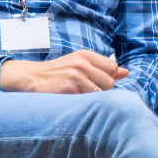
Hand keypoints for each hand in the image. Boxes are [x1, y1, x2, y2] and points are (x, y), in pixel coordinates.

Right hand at [0, 50, 128, 93]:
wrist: (32, 77)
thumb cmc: (57, 72)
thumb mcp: (79, 64)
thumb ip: (103, 68)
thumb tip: (126, 72)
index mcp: (84, 55)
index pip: (113, 68)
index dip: (108, 77)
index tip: (96, 81)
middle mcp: (81, 63)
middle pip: (110, 82)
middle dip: (103, 89)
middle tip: (86, 89)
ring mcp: (76, 76)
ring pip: (102, 92)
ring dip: (93, 97)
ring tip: (79, 94)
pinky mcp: (70, 88)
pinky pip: (90, 99)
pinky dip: (85, 102)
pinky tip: (74, 98)